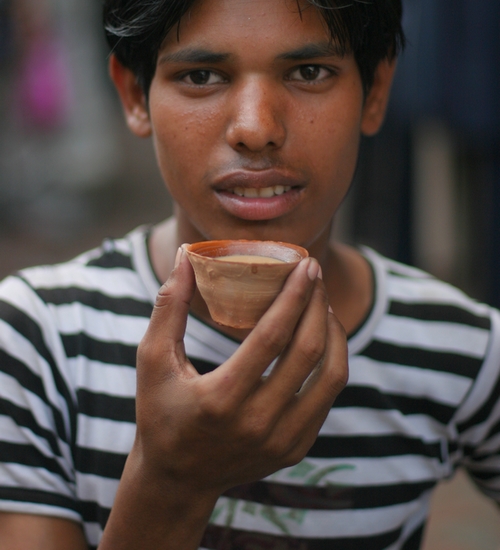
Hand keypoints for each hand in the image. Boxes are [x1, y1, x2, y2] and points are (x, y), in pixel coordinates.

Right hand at [100, 249, 347, 548]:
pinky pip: (328, 396)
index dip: (294, 296)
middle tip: (315, 273)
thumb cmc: (161, 412)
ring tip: (321, 303)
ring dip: (333, 332)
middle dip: (317, 304)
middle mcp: (258, 424)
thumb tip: (186, 256)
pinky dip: (332, 360)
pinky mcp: (297, 448)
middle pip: (308, 351)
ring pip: (331, 375)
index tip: (306, 265)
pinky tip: (320, 337)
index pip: (273, 337)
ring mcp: (283, 440)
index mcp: (221, 399)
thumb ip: (168, 307)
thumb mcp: (152, 360)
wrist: (178, 480)